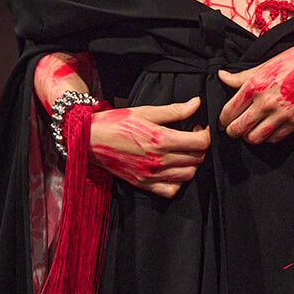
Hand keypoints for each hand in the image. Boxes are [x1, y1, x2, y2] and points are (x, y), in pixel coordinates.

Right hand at [89, 95, 209, 196]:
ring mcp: (151, 175)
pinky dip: (177, 182)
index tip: (199, 128)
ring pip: (188, 175)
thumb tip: (196, 103)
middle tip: (191, 137)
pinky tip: (173, 170)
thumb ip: (174, 110)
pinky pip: (171, 190)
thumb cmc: (116, 122)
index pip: (199, 143)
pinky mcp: (143, 184)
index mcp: (160, 139)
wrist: (89, 139)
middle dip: (199, 147)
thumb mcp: (145, 111)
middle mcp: (158, 160)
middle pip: (196, 159)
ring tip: (183, 152)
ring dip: (191, 164)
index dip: (204, 134)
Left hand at [217, 39, 293, 144]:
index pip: (228, 112)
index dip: (221, 120)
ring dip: (249, 136)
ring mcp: (281, 115)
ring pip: (254, 138)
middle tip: (233, 129)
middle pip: (237, 129)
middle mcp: (265, 103)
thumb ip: (241, 77)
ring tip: (250, 130)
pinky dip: (267, 137)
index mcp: (254, 86)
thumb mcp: (264, 65)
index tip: (222, 122)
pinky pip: (273, 139)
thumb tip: (222, 76)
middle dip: (232, 131)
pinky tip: (267, 128)